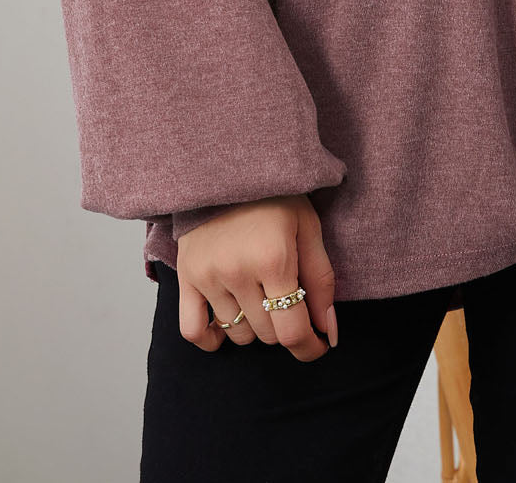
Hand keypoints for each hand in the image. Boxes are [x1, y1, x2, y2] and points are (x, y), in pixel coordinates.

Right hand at [175, 194, 337, 359]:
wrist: (229, 167)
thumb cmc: (276, 196)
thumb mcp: (309, 228)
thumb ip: (321, 282)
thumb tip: (329, 332)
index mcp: (274, 259)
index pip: (292, 330)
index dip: (309, 347)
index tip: (319, 346)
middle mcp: (238, 272)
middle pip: (267, 333)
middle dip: (286, 325)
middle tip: (290, 298)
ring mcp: (208, 276)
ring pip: (238, 334)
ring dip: (256, 326)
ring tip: (262, 296)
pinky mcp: (186, 276)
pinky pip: (192, 330)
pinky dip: (211, 339)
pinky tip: (227, 327)